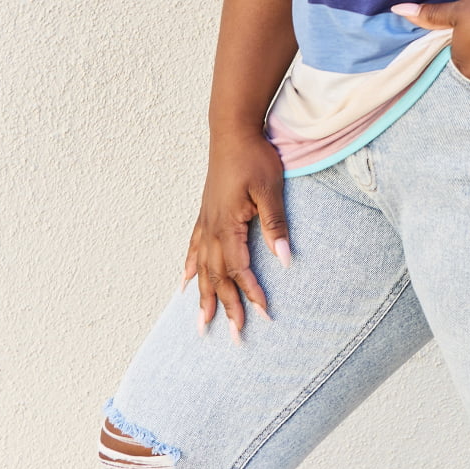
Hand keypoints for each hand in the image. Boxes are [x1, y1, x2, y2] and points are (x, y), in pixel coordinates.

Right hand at [182, 130, 289, 343]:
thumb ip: (276, 225)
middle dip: (226, 307)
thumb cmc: (255, 157)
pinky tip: (185, 283)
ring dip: (204, 296)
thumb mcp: (271, 189)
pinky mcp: (206, 213)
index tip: (265, 314)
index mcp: (228, 225)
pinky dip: (189, 268)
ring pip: (202, 268)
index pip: (240, 269)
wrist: (233, 131)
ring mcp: (206, 221)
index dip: (252, 293)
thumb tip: (284, 259)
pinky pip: (193, 248)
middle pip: (217, 276)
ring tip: (202, 323)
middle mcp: (212, 228)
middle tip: (234, 337)